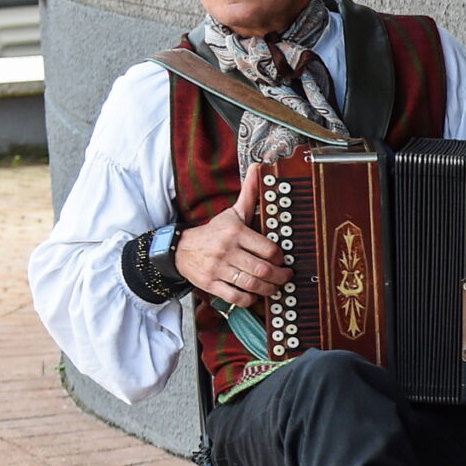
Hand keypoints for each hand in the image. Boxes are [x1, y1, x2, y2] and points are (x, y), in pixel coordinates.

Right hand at [175, 164, 290, 307]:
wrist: (180, 249)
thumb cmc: (214, 232)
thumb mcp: (232, 213)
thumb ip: (249, 194)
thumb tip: (259, 168)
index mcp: (235, 233)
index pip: (268, 249)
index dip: (281, 257)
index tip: (283, 260)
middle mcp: (226, 250)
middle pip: (263, 270)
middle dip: (280, 277)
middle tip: (285, 277)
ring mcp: (218, 268)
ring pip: (252, 284)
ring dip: (269, 289)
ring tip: (274, 286)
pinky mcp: (210, 283)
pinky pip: (236, 297)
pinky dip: (249, 298)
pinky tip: (254, 293)